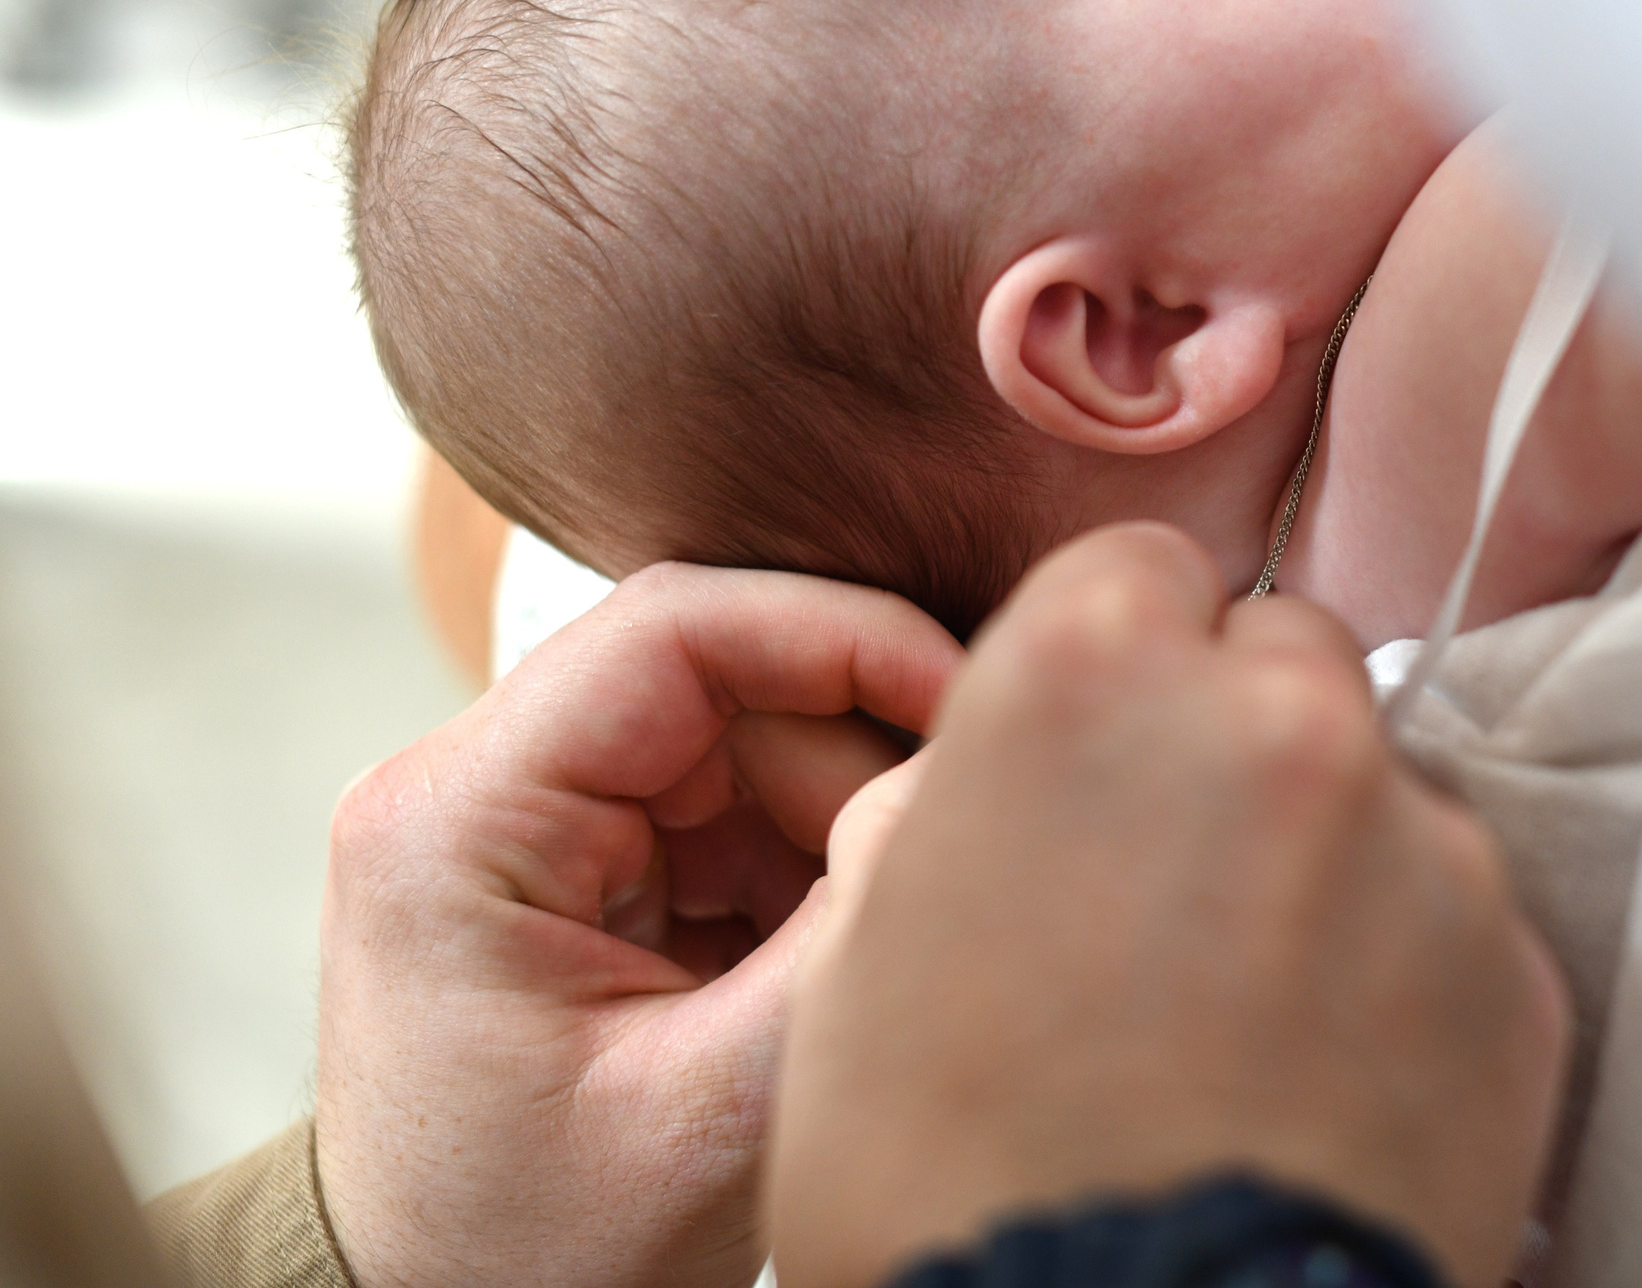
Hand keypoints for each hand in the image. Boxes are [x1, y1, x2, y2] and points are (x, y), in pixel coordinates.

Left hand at [314, 563, 962, 1287]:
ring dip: (840, 826)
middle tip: (931, 866)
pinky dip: (815, 867)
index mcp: (458, 820)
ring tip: (856, 951)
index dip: (844, 636)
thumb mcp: (709, 1115)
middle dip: (857, 761)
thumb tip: (966, 784)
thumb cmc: (528, 1256)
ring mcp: (540, 822)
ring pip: (757, 740)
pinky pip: (745, 807)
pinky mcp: (595, 864)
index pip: (674, 631)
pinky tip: (823, 959)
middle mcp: (480, 788)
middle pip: (731, 683)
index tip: (964, 702)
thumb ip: (846, 936)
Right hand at [769, 524, 1569, 1287]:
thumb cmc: (948, 1183)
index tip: (1111, 746)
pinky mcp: (1517, 970)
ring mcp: (1421, 842)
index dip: (1121, 662)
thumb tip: (1057, 774)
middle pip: (1283, 657)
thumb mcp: (876, 947)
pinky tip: (1335, 1079)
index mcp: (1092, 674)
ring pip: (1381, 790)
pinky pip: (1457, 918)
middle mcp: (1280, 719)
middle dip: (1239, 737)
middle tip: (1185, 884)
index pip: (1144, 570)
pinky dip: (1411, 971)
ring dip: (1333, 858)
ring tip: (1260, 1015)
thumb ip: (987, 796)